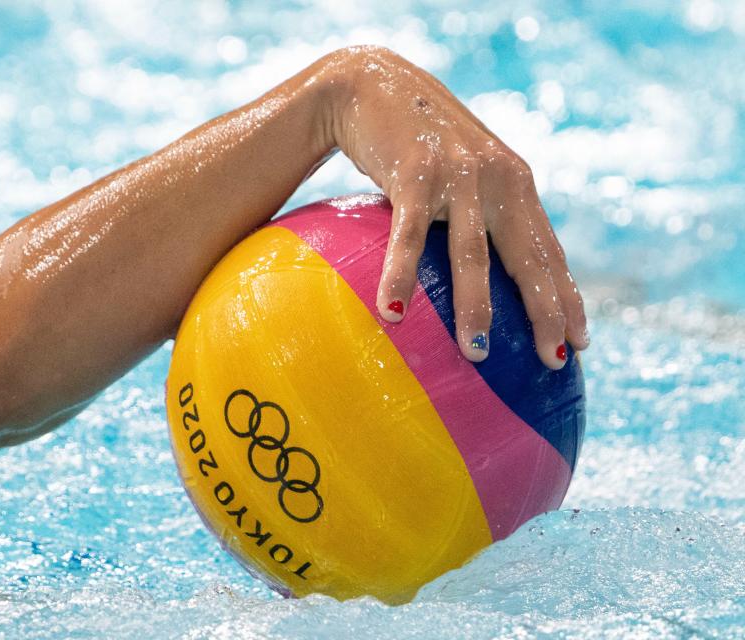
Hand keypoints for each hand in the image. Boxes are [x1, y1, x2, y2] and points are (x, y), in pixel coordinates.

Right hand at [320, 47, 587, 368]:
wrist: (375, 83)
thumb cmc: (415, 141)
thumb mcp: (460, 171)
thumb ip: (477, 212)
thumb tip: (471, 283)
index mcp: (514, 184)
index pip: (549, 250)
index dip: (567, 297)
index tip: (580, 343)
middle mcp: (498, 179)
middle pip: (529, 257)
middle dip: (546, 312)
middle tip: (552, 361)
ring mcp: (458, 176)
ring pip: (473, 254)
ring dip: (476, 308)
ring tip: (477, 354)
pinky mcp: (415, 174)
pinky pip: (409, 236)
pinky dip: (401, 275)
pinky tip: (393, 312)